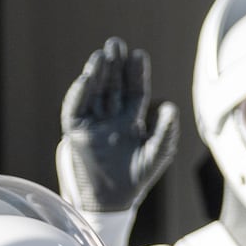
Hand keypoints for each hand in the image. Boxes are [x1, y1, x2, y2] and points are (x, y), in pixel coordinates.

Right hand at [57, 36, 180, 212]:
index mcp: (131, 119)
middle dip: (113, 65)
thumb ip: (165, 133)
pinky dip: (79, 93)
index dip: (136, 73)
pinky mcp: (77, 131)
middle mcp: (111, 117)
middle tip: (115, 43)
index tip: (138, 55)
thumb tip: (170, 108)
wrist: (112, 202)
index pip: (134, 90)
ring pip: (93, 91)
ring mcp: (93, 123)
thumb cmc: (137, 179)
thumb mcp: (156, 156)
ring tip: (101, 55)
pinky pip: (75, 108)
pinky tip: (87, 78)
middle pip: (112, 84)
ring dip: (96, 72)